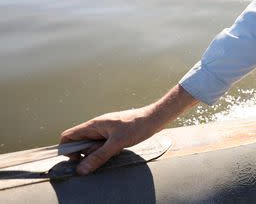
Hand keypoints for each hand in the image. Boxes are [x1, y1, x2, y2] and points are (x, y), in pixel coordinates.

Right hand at [59, 84, 197, 174]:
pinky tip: (119, 149)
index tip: (77, 159)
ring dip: (99, 152)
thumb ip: (99, 156)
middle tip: (102, 154)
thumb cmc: (137, 126)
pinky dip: (108, 150)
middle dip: (87, 153)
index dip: (67, 149)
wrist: (155, 118)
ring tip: (114, 150)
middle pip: (80, 143)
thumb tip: (81, 169)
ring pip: (93, 145)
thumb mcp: (117, 143)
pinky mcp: (113, 134)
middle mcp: (97, 126)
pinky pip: (103, 145)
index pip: (68, 136)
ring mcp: (105, 130)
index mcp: (93, 125)